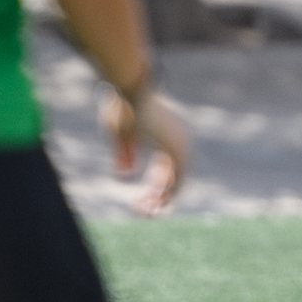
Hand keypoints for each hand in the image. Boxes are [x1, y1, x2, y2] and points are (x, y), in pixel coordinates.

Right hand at [101, 86, 192, 215]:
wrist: (130, 88)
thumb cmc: (121, 106)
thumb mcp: (120, 134)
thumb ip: (125, 153)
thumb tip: (126, 174)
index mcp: (170, 136)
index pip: (169, 169)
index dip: (156, 187)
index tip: (139, 201)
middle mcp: (181, 142)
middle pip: (175, 178)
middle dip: (158, 198)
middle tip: (141, 212)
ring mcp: (182, 146)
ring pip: (178, 184)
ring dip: (160, 202)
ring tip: (141, 213)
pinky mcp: (177, 151)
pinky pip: (176, 183)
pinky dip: (163, 198)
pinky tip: (144, 204)